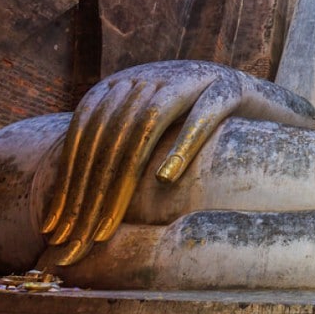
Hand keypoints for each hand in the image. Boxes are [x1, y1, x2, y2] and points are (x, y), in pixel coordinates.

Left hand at [39, 60, 314, 266]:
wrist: (260, 98)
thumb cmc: (198, 125)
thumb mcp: (151, 135)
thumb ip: (112, 154)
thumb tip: (66, 204)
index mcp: (124, 83)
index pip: (84, 134)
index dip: (66, 181)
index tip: (54, 229)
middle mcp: (152, 75)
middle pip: (110, 134)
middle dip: (90, 192)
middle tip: (80, 238)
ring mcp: (191, 77)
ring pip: (147, 125)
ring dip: (124, 176)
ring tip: (110, 220)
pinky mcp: (229, 87)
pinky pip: (202, 116)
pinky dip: (181, 146)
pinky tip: (166, 178)